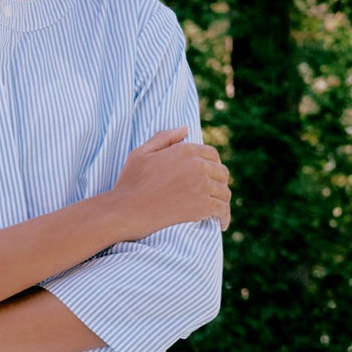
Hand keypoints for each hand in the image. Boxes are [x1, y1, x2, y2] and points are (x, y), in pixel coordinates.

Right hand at [107, 127, 230, 237]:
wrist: (126, 211)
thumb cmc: (130, 183)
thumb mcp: (141, 153)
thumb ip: (164, 138)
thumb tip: (185, 128)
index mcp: (185, 150)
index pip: (212, 154)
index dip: (213, 165)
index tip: (210, 177)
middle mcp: (197, 165)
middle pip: (221, 172)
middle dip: (219, 183)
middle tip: (214, 195)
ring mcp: (202, 186)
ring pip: (224, 192)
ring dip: (222, 201)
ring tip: (218, 211)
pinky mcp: (203, 206)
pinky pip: (222, 210)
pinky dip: (224, 217)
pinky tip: (221, 224)